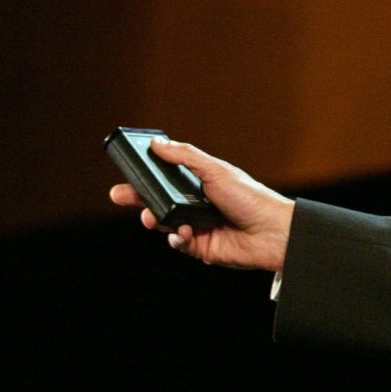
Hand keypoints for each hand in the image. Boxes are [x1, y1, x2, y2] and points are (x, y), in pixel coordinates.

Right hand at [109, 137, 294, 271]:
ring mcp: (198, 226)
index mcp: (201, 183)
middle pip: (159, 200)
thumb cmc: (250, 197)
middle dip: (137, 198)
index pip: (167, 177)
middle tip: (117, 195)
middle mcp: (198, 204)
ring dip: (155, 219)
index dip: (147, 175)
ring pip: (164, 223)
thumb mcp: (216, 170)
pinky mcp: (202, 247)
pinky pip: (178, 243)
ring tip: (153, 217)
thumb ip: (185, 157)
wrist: (273, 232)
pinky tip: (182, 233)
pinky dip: (176, 239)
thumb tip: (157, 143)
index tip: (127, 171)